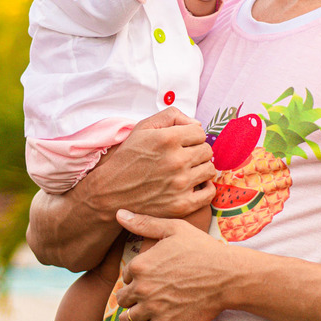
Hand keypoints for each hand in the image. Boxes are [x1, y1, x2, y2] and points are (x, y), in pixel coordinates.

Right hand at [83, 107, 215, 222]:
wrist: (111, 193)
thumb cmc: (127, 158)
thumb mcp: (142, 128)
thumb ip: (170, 116)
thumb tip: (196, 123)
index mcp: (167, 139)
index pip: (199, 132)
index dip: (191, 136)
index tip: (182, 143)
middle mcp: (176, 160)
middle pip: (206, 150)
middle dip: (197, 151)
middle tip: (184, 157)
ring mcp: (180, 184)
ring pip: (209, 169)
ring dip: (201, 168)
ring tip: (187, 170)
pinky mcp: (182, 204)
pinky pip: (209, 192)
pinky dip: (205, 187)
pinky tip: (194, 184)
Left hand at [113, 208, 229, 320]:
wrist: (228, 275)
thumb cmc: (203, 249)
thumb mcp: (174, 229)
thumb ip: (144, 223)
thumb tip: (119, 214)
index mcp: (140, 265)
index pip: (124, 277)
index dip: (135, 279)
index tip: (148, 280)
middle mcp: (142, 288)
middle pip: (123, 300)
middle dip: (132, 299)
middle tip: (148, 299)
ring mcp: (153, 309)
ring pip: (128, 320)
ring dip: (134, 319)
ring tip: (147, 316)